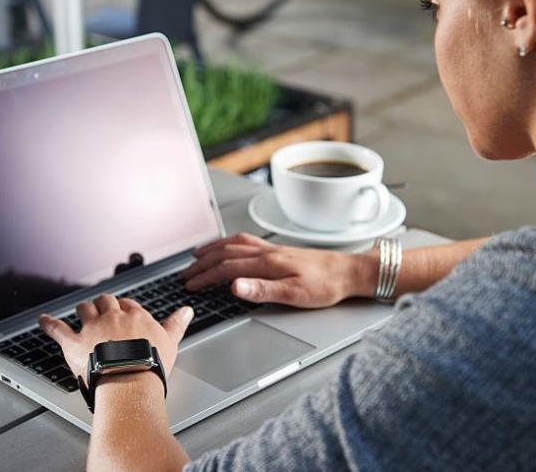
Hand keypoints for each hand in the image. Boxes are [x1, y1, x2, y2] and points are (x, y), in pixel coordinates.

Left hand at [39, 294, 193, 384]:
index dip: (125, 309)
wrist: (130, 382)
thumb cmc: (151, 365)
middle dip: (103, 304)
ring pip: (84, 309)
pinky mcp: (74, 343)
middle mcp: (112, 317)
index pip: (128, 304)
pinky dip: (48, 324)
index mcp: (135, 316)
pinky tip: (43, 320)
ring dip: (83, 310)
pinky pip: (57, 328)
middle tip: (104, 312)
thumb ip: (177, 324)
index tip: (124, 314)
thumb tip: (187, 310)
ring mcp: (92, 328)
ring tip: (83, 312)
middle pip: (105, 301)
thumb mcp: (170, 342)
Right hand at [183, 233, 377, 307]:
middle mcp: (267, 252)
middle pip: (225, 253)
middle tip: (186, 273)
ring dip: (213, 248)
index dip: (205, 277)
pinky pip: (247, 241)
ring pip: (234, 243)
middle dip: (202, 263)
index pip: (227, 268)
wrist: (348, 272)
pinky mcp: (280, 250)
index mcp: (267, 263)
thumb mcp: (294, 294)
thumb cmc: (326, 285)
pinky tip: (230, 245)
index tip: (191, 285)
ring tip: (198, 254)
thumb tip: (234, 286)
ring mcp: (273, 248)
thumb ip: (261, 290)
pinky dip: (230, 242)